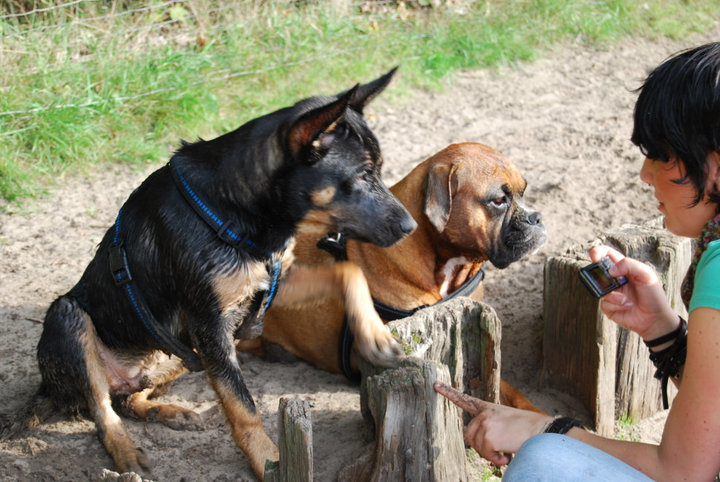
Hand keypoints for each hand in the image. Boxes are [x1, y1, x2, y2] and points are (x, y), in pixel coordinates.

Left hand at [433, 381, 550, 465]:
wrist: (542, 431)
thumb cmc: (527, 429)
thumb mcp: (505, 421)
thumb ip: (490, 426)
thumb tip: (481, 444)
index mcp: (488, 408)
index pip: (465, 399)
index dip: (449, 392)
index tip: (436, 385)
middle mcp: (484, 414)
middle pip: (469, 435)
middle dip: (480, 446)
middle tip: (496, 451)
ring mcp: (485, 424)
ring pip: (477, 446)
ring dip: (489, 454)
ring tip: (504, 452)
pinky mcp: (489, 436)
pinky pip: (485, 453)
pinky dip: (495, 459)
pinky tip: (506, 457)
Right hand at [589, 246, 678, 340]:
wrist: (655, 318)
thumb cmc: (653, 295)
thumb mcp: (646, 274)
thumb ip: (629, 265)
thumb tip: (610, 270)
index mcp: (623, 268)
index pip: (607, 255)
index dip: (599, 252)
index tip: (595, 256)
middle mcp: (614, 279)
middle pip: (597, 270)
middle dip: (596, 273)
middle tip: (605, 277)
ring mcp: (611, 293)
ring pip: (599, 288)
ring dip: (612, 294)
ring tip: (624, 299)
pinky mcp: (609, 306)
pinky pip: (604, 303)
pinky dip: (615, 304)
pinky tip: (626, 307)